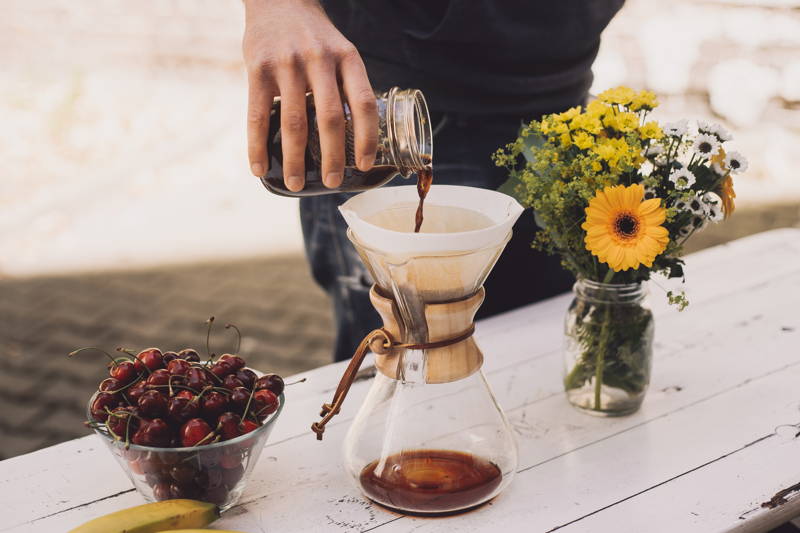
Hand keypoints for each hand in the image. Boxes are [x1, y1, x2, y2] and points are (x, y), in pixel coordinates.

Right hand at [242, 0, 377, 191]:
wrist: (278, 0)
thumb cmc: (314, 38)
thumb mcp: (340, 52)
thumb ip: (346, 87)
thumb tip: (354, 139)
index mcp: (347, 58)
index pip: (364, 103)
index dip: (367, 138)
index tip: (365, 165)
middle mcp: (320, 60)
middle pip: (330, 118)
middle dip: (333, 157)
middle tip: (332, 182)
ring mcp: (287, 64)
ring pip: (294, 122)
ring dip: (295, 160)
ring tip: (296, 184)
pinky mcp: (258, 68)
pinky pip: (257, 115)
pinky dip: (257, 146)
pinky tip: (260, 168)